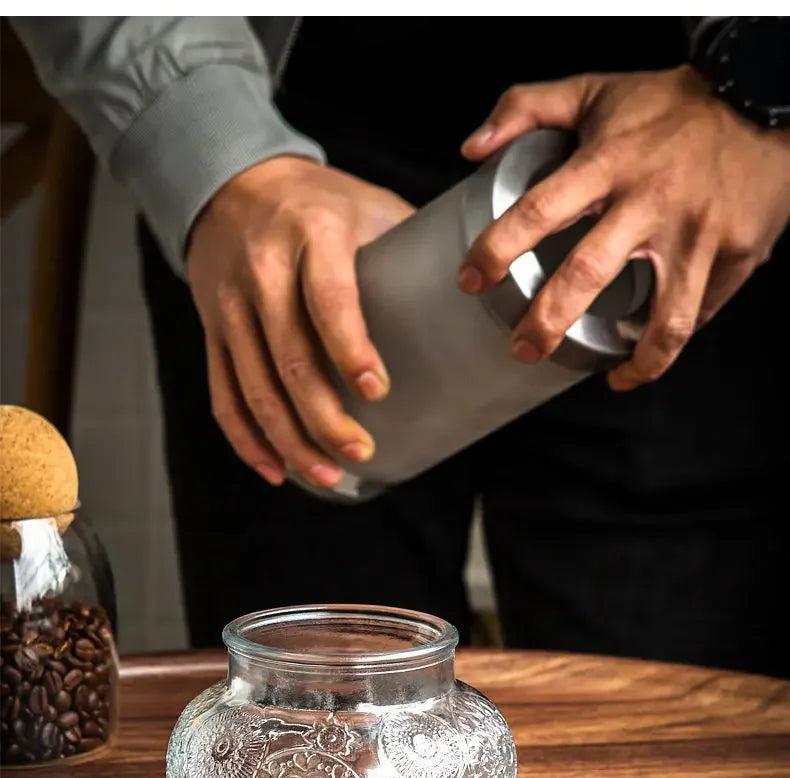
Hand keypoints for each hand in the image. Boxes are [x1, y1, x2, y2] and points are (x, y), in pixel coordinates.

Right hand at [187, 158, 413, 486]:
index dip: (351, 350)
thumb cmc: (319, 202)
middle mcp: (264, 270)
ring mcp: (230, 304)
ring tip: (326, 475)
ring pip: (254, 386)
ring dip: (289, 440)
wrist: (230, 183)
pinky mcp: (212, 329)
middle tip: (361, 452)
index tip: (377, 391)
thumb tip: (480, 294)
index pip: (328, 300)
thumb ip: (410, 246)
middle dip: (324, 416)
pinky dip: (247, 439)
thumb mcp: (367, 204)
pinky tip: (274, 470)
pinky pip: (223, 392)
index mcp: (313, 235)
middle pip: (289, 358)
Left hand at [459, 66, 789, 388]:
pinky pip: (701, 312)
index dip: (498, 250)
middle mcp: (651, 202)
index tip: (471, 280)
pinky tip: (656, 346)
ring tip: (614, 378)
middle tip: (524, 348)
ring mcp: (697, 235)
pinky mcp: (734, 254)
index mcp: (609, 162)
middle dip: (548, 321)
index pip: (540, 210)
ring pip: (666, 320)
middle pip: (589, 274)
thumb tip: (471, 150)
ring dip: (638, 362)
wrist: (762, 98)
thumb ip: (525, 108)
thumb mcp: (594, 90)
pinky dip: (678, 335)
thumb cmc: (672, 104)